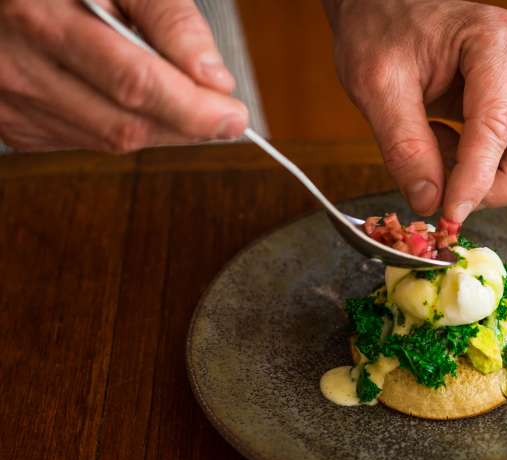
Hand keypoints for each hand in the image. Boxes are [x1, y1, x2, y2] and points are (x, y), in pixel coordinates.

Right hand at [0, 0, 248, 152]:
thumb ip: (171, 21)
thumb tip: (214, 79)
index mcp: (42, 18)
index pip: (134, 83)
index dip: (192, 108)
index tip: (233, 116)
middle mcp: (19, 68)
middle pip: (126, 125)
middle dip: (186, 126)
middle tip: (224, 117)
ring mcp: (13, 105)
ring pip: (110, 142)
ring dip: (159, 129)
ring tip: (177, 99)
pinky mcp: (16, 126)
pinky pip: (88, 144)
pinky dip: (123, 128)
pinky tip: (129, 102)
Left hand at [324, 0, 506, 221]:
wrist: (383, 8)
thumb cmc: (380, 31)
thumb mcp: (376, 86)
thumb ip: (404, 146)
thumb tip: (429, 202)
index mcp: (494, 42)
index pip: (498, 125)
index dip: (476, 179)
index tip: (450, 214)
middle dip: (501, 183)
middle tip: (451, 196)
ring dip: (494, 176)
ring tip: (440, 158)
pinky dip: (485, 165)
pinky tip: (445, 146)